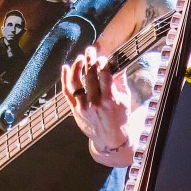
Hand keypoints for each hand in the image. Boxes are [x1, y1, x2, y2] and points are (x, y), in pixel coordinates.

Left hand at [61, 46, 132, 162]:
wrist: (110, 140)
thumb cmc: (121, 118)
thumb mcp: (125, 100)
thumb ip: (120, 81)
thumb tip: (117, 63)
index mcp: (110, 99)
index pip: (104, 75)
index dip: (102, 63)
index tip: (102, 57)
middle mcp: (95, 102)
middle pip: (90, 76)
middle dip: (90, 60)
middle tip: (90, 50)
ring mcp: (83, 106)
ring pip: (76, 82)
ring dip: (76, 67)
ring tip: (80, 58)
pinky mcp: (75, 110)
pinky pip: (67, 92)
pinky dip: (64, 79)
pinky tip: (65, 67)